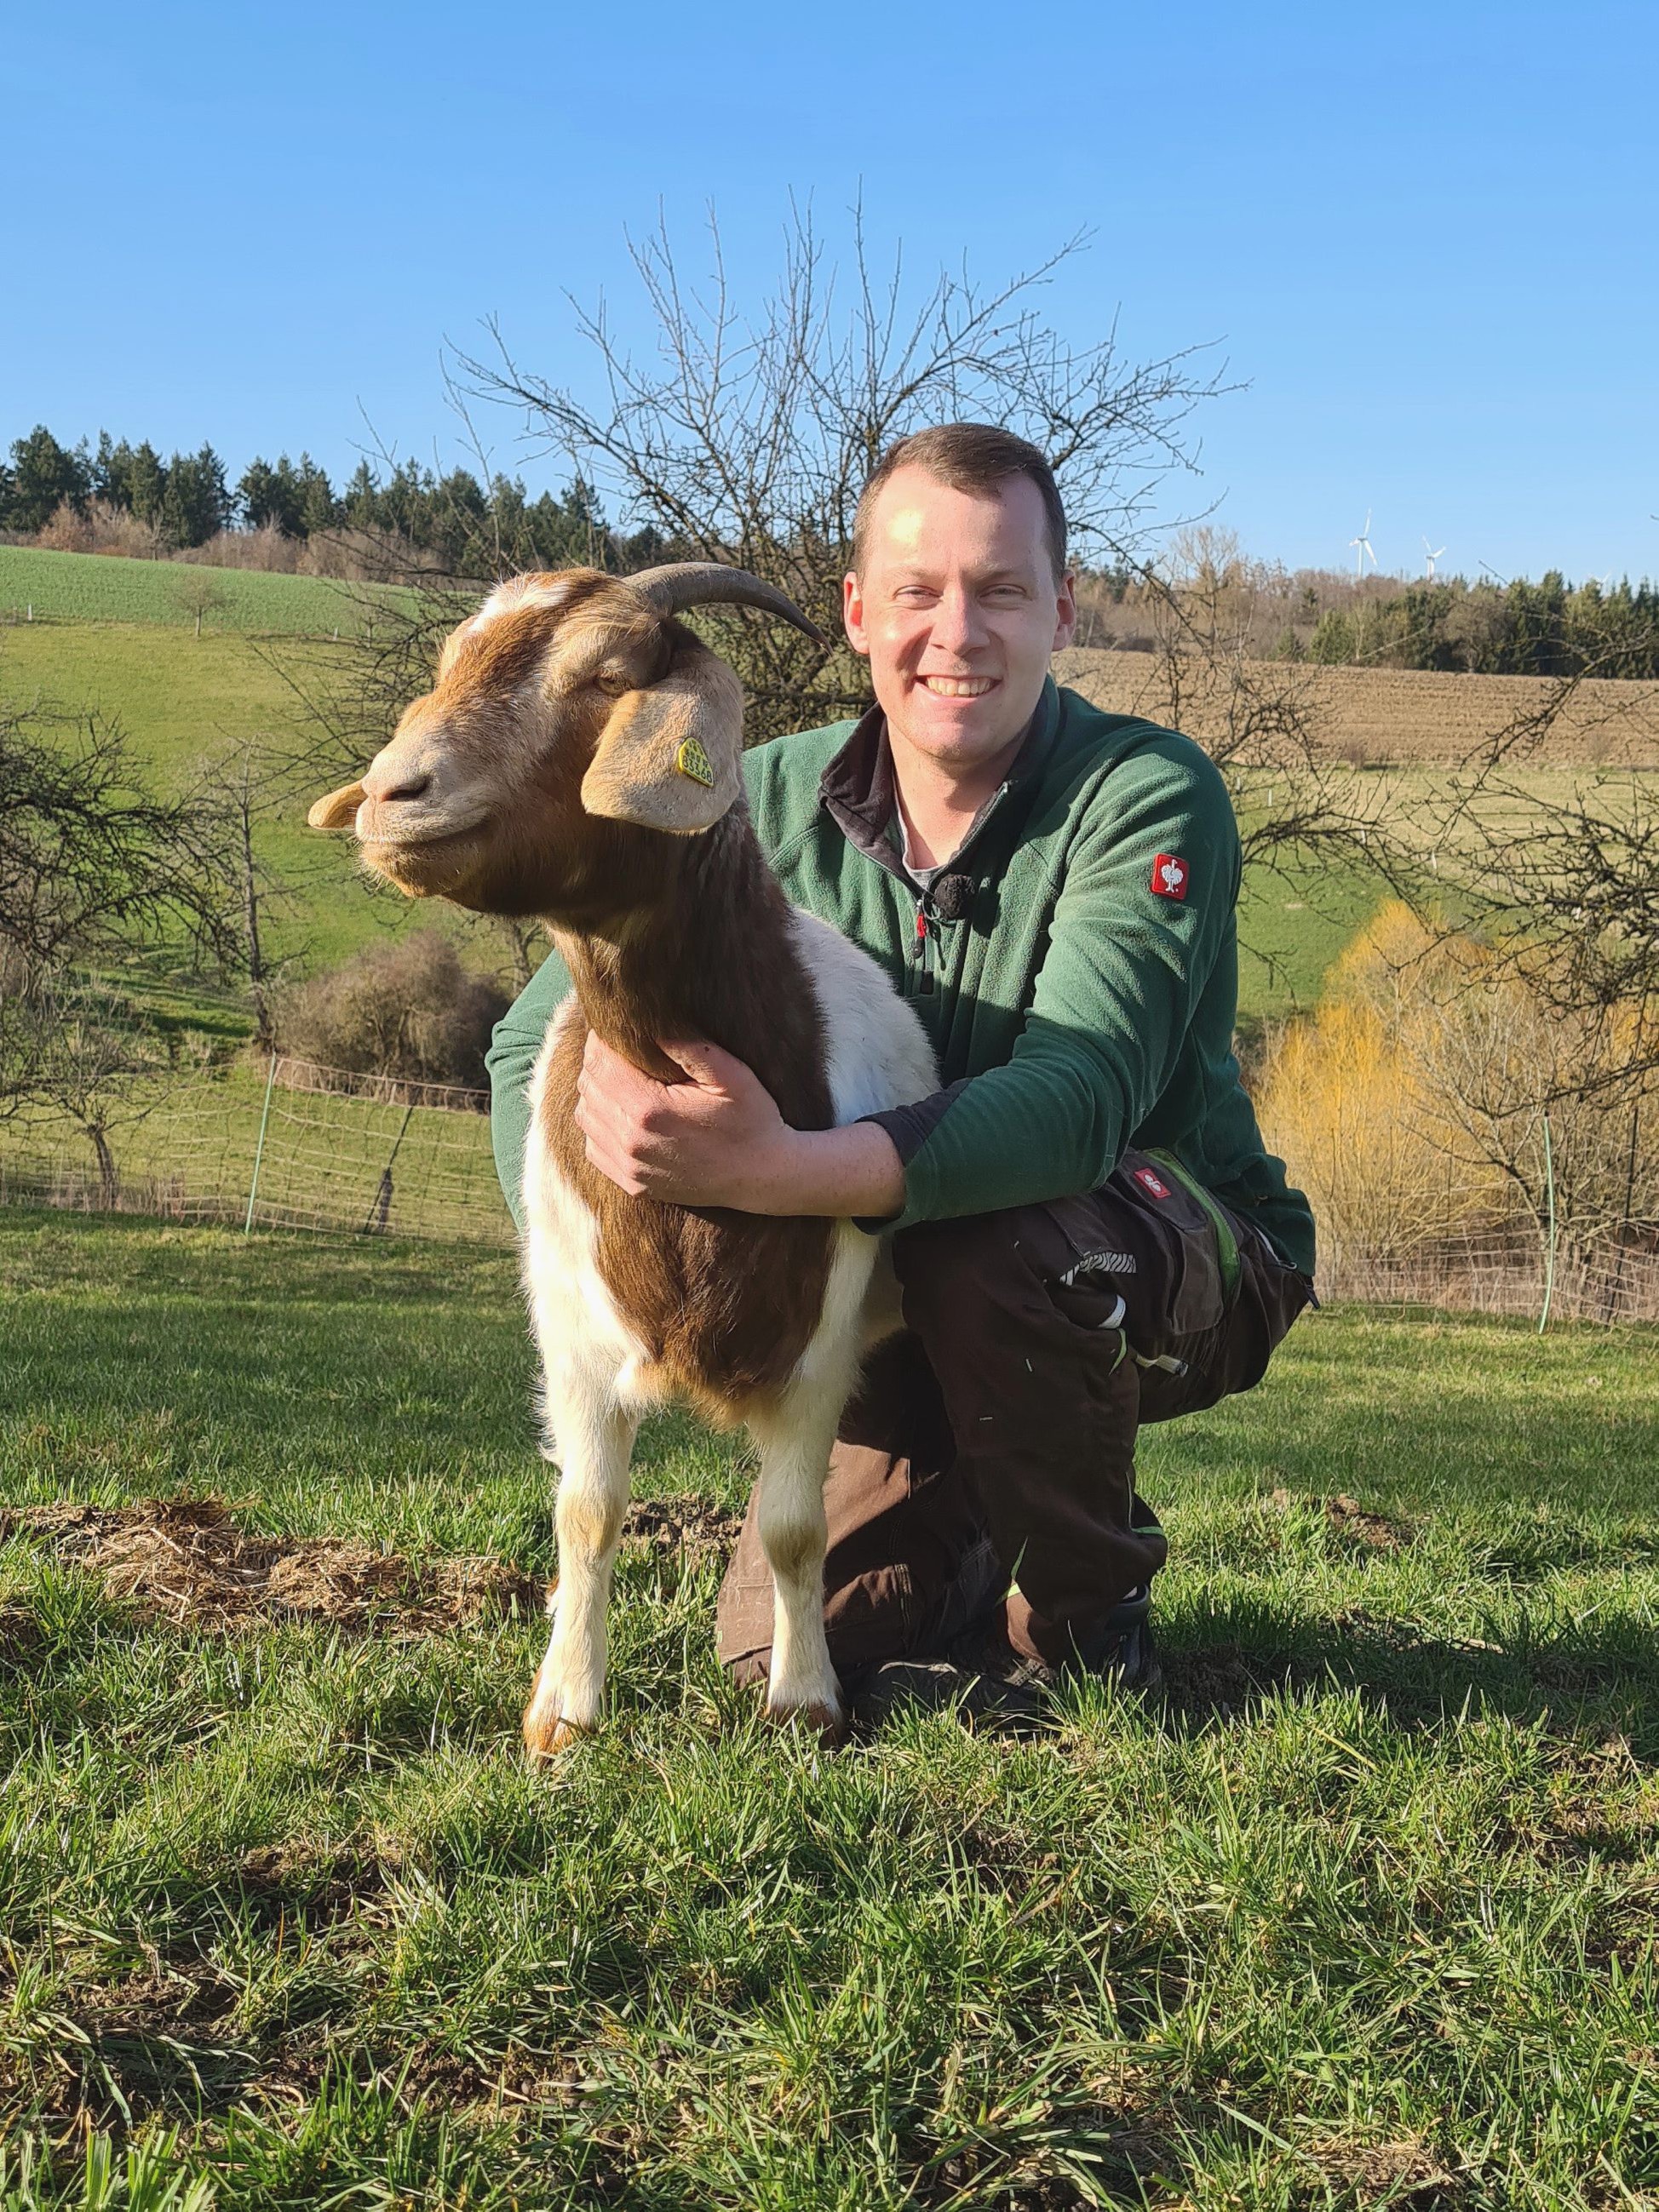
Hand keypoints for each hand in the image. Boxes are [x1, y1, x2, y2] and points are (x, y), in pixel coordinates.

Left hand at [574, 1032, 796, 1208]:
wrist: (764, 1175)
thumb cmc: (752, 1119)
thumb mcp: (733, 1076)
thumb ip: (691, 1048)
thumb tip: (653, 1025)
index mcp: (649, 1109)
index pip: (599, 1061)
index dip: (604, 1039)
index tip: (620, 1029)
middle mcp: (631, 1140)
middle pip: (589, 1085)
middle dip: (600, 1062)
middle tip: (622, 1050)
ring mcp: (629, 1166)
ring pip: (585, 1115)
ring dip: (597, 1092)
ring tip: (622, 1079)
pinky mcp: (632, 1183)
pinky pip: (593, 1146)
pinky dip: (600, 1125)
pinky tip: (624, 1113)